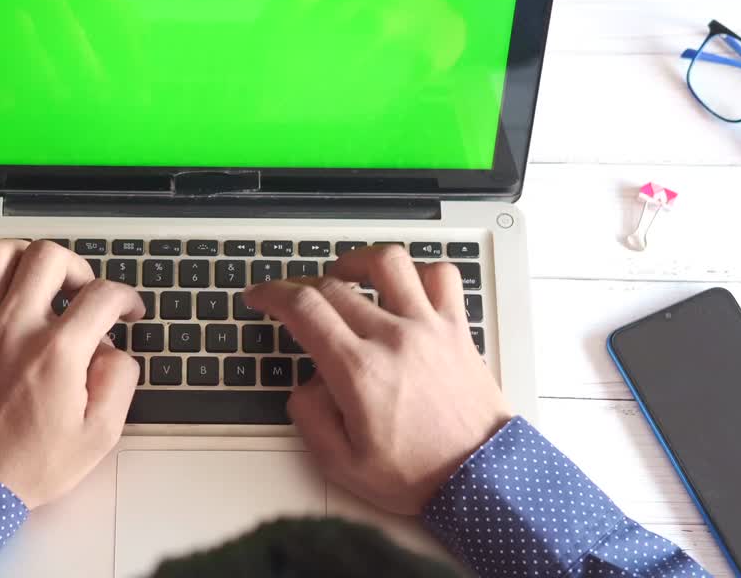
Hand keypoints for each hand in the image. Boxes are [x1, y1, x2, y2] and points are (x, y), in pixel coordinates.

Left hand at [0, 239, 143, 508]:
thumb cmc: (28, 464)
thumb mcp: (98, 436)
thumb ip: (119, 383)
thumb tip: (114, 350)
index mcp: (57, 351)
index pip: (103, 295)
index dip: (126, 298)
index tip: (127, 311)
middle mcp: (15, 327)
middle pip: (48, 256)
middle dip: (76, 267)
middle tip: (82, 292)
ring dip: (22, 257)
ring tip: (36, 279)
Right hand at [244, 246, 511, 514]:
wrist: (481, 480)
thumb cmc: (419, 475)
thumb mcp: (342, 464)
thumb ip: (310, 417)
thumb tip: (306, 384)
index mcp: (359, 370)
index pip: (303, 308)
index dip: (271, 293)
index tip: (259, 296)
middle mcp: (393, 338)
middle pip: (333, 285)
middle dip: (300, 286)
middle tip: (292, 301)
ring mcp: (429, 328)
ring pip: (388, 263)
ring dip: (356, 262)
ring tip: (344, 275)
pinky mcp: (457, 329)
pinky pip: (441, 276)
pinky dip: (419, 271)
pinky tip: (404, 286)